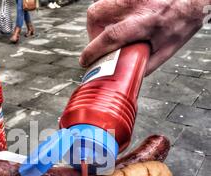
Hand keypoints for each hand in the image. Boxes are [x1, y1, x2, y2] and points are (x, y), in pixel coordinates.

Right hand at [80, 0, 208, 74]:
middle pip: (96, 15)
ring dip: (98, 21)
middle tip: (98, 42)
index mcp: (144, 23)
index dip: (92, 51)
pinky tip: (118, 19)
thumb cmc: (183, 22)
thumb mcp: (166, 50)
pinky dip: (108, 12)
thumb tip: (126, 75)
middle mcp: (135, 5)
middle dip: (91, 33)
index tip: (85, 61)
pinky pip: (109, 0)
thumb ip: (145, 64)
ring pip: (100, 5)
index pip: (109, 36)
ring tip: (107, 30)